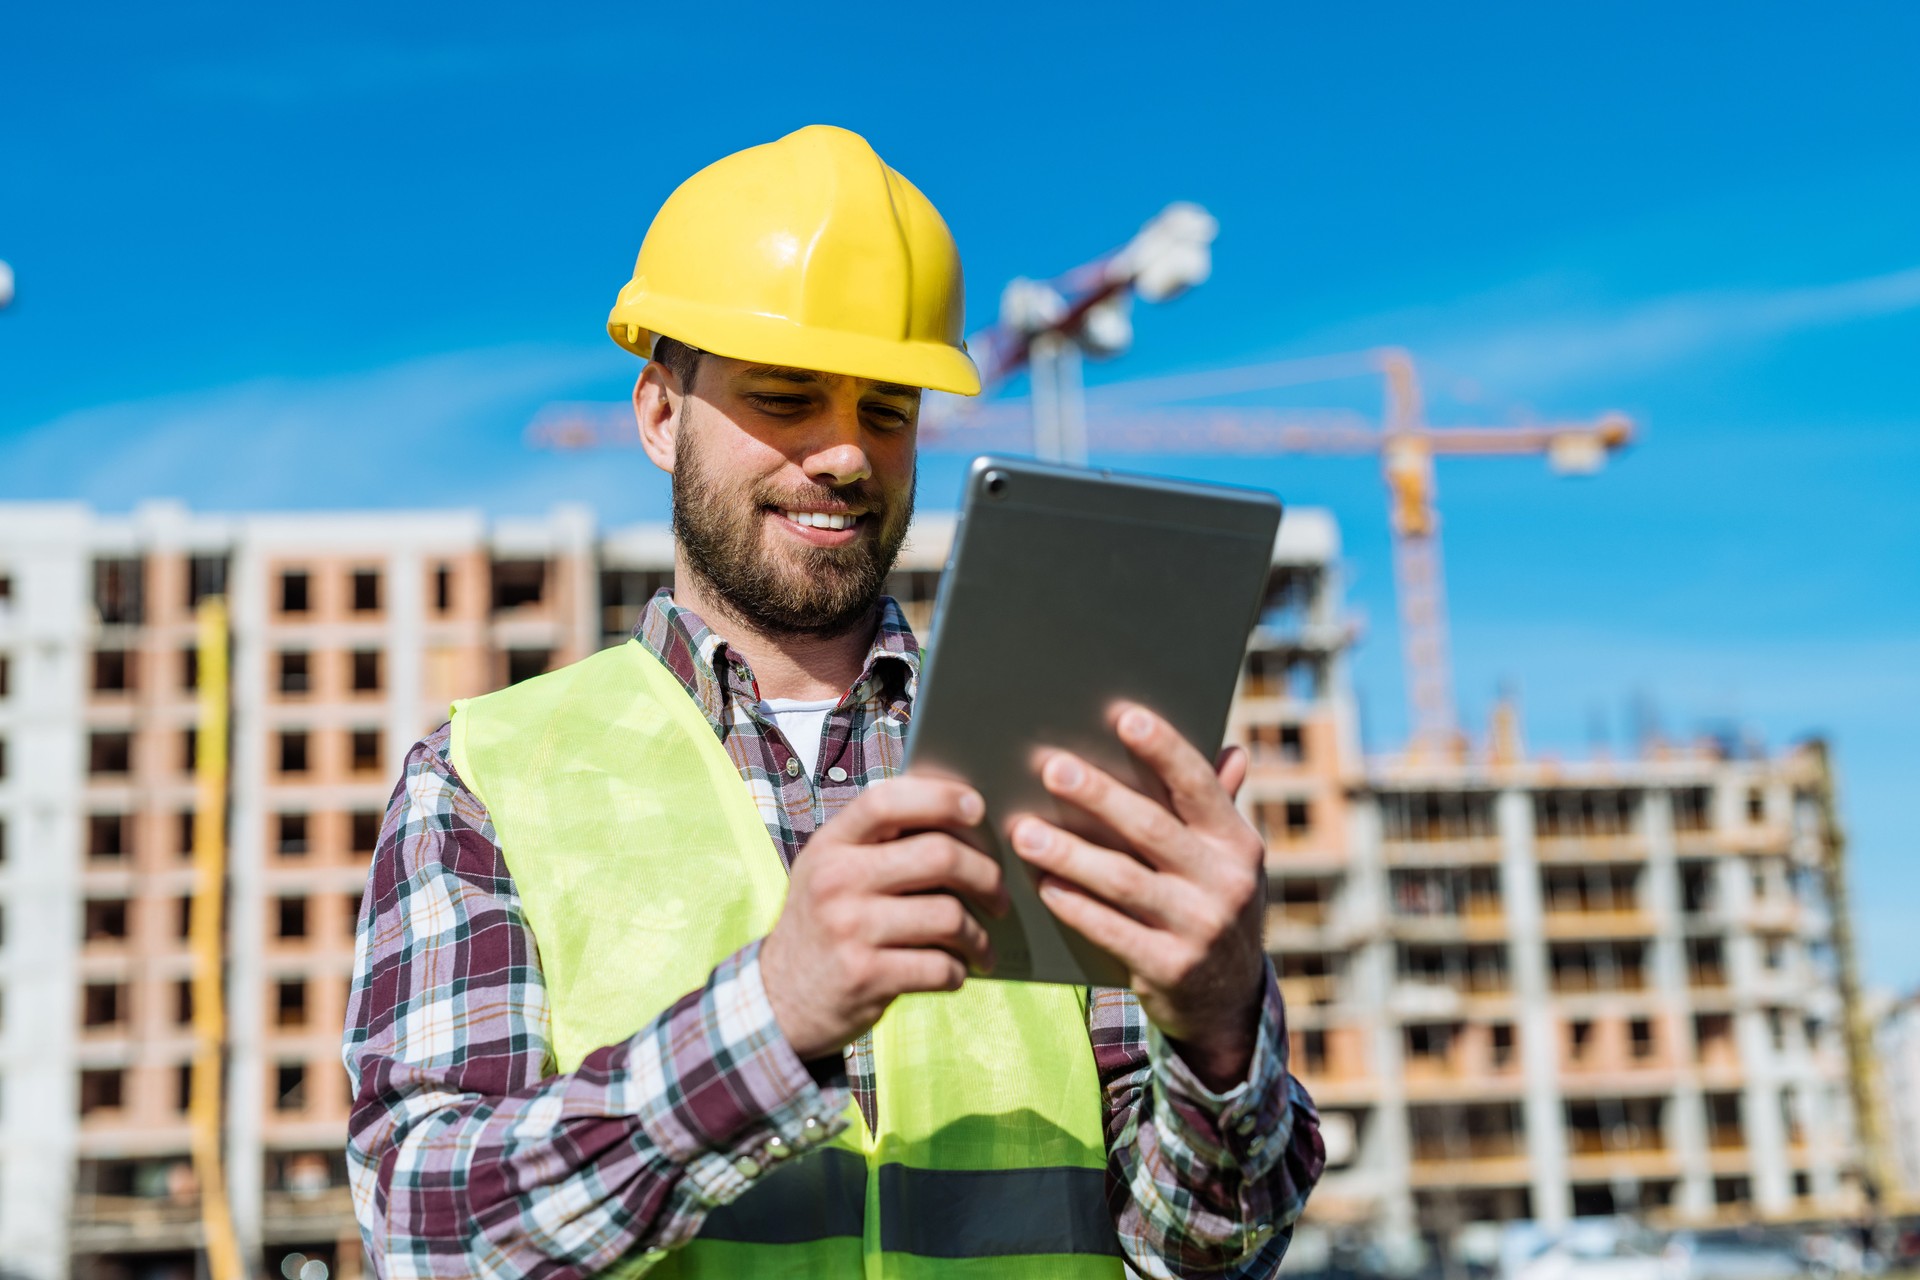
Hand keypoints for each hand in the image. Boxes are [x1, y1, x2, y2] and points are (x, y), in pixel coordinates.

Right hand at [761, 776, 1009, 1062]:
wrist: (780, 1000)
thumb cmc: (828, 924)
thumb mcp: (833, 872)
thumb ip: (881, 844)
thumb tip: (967, 822)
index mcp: (831, 844)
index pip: (888, 799)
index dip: (940, 797)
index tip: (977, 808)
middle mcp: (836, 879)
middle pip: (938, 855)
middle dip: (986, 876)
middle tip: (1000, 897)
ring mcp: (848, 928)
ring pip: (949, 915)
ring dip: (978, 936)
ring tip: (982, 946)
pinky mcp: (864, 975)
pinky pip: (940, 967)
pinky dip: (958, 971)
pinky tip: (955, 972)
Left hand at [1009, 704, 1264, 1090]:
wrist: (1228, 1001)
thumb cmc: (1210, 905)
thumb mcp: (1225, 860)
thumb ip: (1218, 806)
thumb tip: (1231, 749)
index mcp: (1238, 843)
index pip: (1200, 786)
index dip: (1164, 749)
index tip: (1123, 717)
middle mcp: (1228, 882)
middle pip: (1152, 828)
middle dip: (1099, 795)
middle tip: (1050, 768)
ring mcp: (1201, 928)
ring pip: (1124, 880)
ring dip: (1069, 853)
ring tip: (1024, 831)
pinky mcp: (1170, 968)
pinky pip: (1112, 931)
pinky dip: (1075, 906)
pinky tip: (1043, 886)